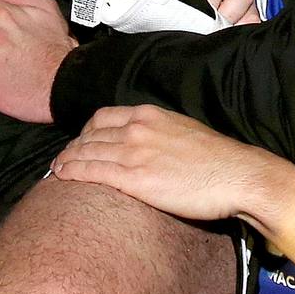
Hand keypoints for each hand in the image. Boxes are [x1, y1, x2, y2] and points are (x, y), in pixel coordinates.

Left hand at [51, 104, 276, 222]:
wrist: (236, 175)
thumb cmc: (217, 159)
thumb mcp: (184, 130)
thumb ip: (160, 133)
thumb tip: (151, 144)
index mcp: (149, 114)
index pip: (104, 117)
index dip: (87, 130)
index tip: (81, 141)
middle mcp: (137, 129)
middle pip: (90, 135)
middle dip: (73, 146)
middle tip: (64, 158)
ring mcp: (134, 153)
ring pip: (87, 152)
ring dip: (67, 160)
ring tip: (57, 169)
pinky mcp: (134, 179)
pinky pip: (92, 172)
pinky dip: (72, 172)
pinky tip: (62, 176)